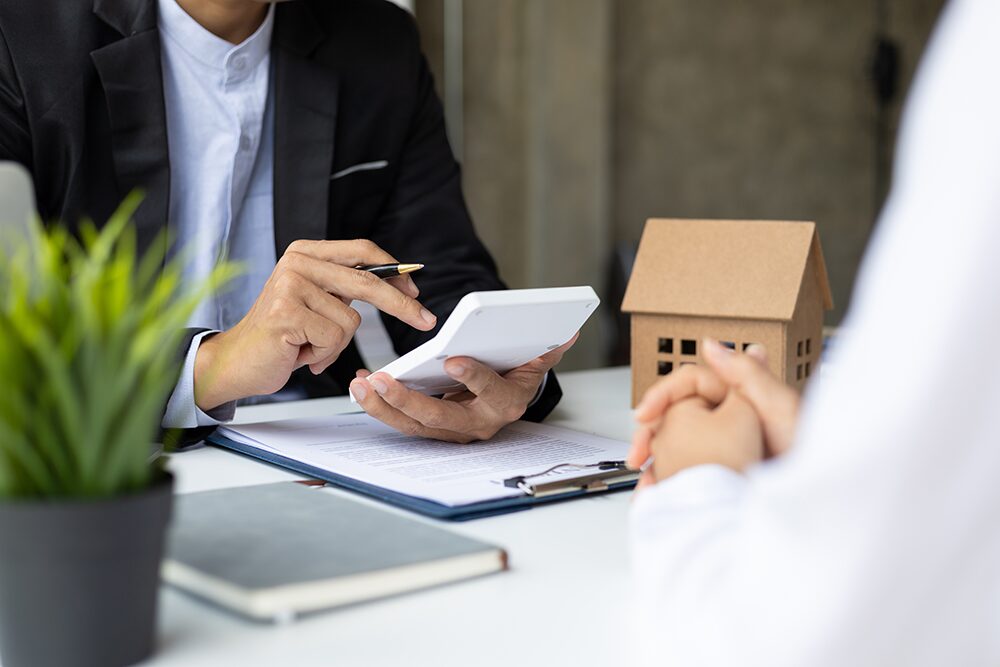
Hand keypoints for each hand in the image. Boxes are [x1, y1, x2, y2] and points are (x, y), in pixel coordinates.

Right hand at [194, 239, 436, 409]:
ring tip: (307, 345)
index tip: (416, 289)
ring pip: (350, 320)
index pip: (363, 251)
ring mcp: (290, 285)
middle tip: (426, 320)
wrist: (237, 362)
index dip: (394, 269)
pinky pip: (333, 338)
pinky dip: (322, 355)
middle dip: (402, 305)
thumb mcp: (318, 302)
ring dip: (335, 344)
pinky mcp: (286, 312)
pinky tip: (299, 352)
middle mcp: (297, 262)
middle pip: (367, 282)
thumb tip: (399, 283)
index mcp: (306, 253)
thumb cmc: (283, 336)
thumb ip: (345, 287)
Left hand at [349, 334, 577, 443]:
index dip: (474, 377)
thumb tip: (567, 333)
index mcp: (505, 403)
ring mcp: (452, 431)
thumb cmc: (515, 375)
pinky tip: (360, 384)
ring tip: (359, 383)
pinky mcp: (431, 429)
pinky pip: (403, 421)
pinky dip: (379, 404)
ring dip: (382, 406)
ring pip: (413, 425)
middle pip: (439, 418)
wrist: (507, 401)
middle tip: (380, 380)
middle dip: (407, 400)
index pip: (490, 391)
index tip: (454, 359)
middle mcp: (478, 424)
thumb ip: (547, 350)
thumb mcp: (534, 362)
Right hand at [627, 339, 800, 485]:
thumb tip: (711, 344)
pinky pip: (684, 475)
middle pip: (675, 417)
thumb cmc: (811, 456)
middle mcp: (727, 421)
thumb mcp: (781, 408)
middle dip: (650, 434)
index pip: (688, 385)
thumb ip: (746, 374)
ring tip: (644, 480)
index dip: (662, 396)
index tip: (644, 415)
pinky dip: (668, 483)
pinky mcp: (720, 476)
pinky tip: (659, 493)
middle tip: (637, 453)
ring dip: (655, 462)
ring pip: (674, 448)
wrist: (816, 504)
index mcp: (738, 398)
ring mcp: (722, 450)